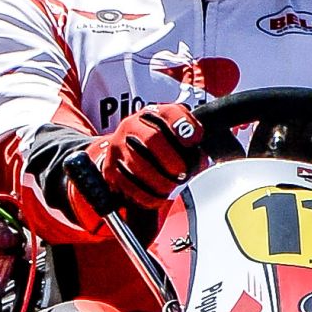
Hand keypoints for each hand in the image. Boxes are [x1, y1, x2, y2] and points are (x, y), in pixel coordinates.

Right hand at [84, 103, 205, 210]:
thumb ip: (189, 138)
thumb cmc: (155, 141)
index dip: (185, 127)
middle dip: (172, 160)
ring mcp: (118, 145)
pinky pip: (128, 184)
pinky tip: (157, 197)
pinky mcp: (110, 167)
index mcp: (152, 113)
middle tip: (183, 172)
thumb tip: (201, 159)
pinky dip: (146, 195)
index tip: (196, 141)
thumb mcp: (172, 131)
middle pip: (152, 139)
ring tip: (171, 187)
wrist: (124, 149)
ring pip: (139, 165)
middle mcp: (132, 125)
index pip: (171, 113)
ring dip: (160, 182)